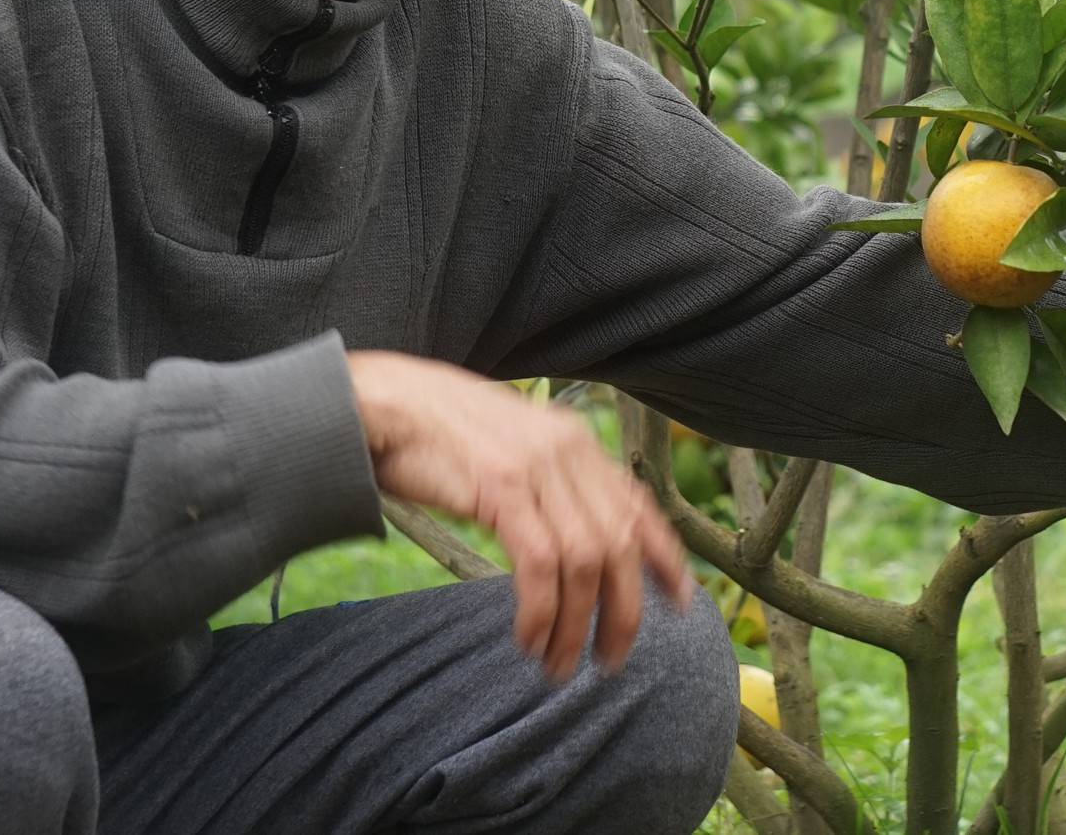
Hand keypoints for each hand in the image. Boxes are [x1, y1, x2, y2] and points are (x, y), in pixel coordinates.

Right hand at [347, 350, 692, 679]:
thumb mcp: (511, 452)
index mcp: (575, 441)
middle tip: (609, 660)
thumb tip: (574, 542)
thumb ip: (548, 485)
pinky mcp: (502, 487)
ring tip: (557, 665)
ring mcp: (538, 466)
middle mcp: (568, 450)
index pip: (640, 504)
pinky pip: (540, 564)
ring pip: (586, 561)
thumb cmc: (437, 434)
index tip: (682, 602)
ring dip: (576, 625)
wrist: (383, 400)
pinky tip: (528, 637)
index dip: (667, 557)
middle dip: (623, 613)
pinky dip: (541, 611)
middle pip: (621, 544)